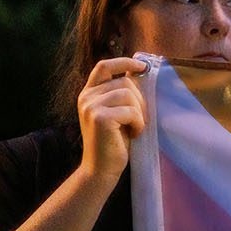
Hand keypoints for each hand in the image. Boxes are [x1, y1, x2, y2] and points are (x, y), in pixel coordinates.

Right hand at [77, 57, 148, 182]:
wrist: (101, 168)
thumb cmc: (114, 140)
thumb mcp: (116, 112)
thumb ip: (121, 93)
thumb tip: (139, 71)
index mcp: (89, 93)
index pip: (104, 66)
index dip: (124, 61)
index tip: (143, 66)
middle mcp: (86, 97)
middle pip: (125, 82)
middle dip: (139, 100)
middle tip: (136, 119)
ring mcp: (91, 107)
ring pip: (129, 95)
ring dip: (139, 113)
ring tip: (133, 127)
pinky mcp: (99, 118)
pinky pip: (131, 111)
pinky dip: (138, 123)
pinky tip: (132, 134)